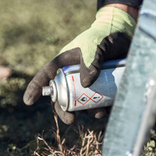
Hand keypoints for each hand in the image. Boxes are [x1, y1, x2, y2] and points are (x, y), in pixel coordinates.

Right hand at [23, 5, 136, 123]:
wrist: (127, 35)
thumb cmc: (105, 35)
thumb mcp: (96, 45)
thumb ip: (91, 61)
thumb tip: (85, 85)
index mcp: (65, 62)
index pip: (46, 75)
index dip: (35, 88)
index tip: (28, 101)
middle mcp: (74, 75)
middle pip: (63, 96)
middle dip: (64, 110)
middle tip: (71, 120)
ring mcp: (89, 83)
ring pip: (83, 102)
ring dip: (88, 111)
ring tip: (99, 113)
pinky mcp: (104, 87)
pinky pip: (100, 102)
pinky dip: (103, 109)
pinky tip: (109, 110)